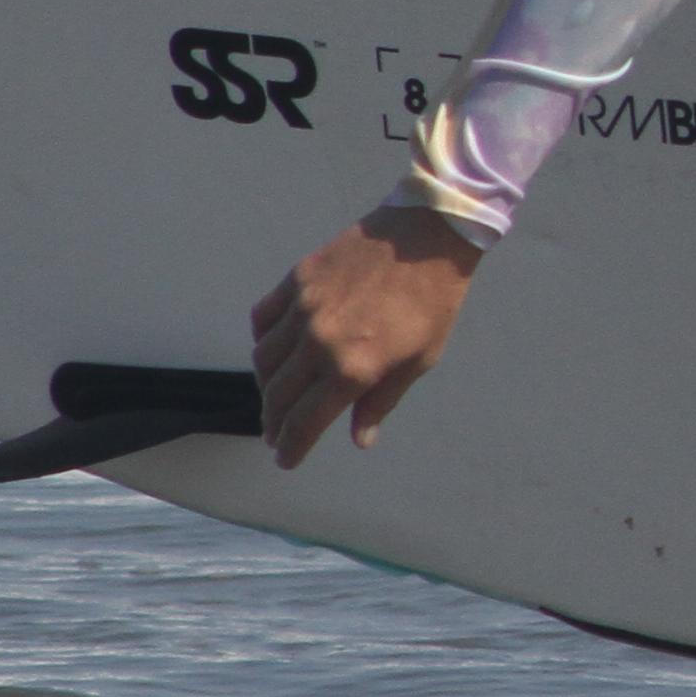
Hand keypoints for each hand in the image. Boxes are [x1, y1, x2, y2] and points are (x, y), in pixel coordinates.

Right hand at [254, 206, 484, 466]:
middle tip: (277, 434)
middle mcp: (320, 342)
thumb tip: (359, 439)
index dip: (292, 446)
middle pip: (278, 396)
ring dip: (266, 386)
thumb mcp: (419, 360)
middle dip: (274, 422)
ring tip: (276, 397)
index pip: (306, 421)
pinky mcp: (297, 280)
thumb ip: (381, 401)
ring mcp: (304, 309)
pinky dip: (262, 340)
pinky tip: (274, 350)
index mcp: (353, 368)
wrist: (429, 236)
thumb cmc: (433, 301)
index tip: (285, 460)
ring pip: (264, 361)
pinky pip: (263, 319)